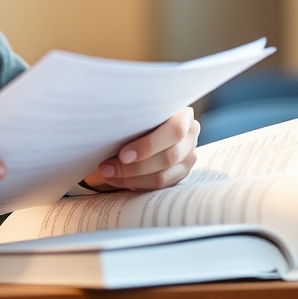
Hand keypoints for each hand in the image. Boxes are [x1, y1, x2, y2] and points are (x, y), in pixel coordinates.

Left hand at [81, 107, 199, 191]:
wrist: (144, 122)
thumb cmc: (137, 114)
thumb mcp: (137, 112)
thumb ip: (132, 118)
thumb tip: (107, 129)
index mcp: (183, 115)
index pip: (174, 131)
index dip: (148, 145)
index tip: (123, 155)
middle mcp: (190, 135)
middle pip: (169, 157)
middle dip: (135, 166)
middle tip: (107, 168)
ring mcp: (188, 156)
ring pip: (163, 176)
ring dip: (132, 178)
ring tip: (107, 174)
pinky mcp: (180, 173)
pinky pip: (160, 186)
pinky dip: (136, 184)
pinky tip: (117, 179)